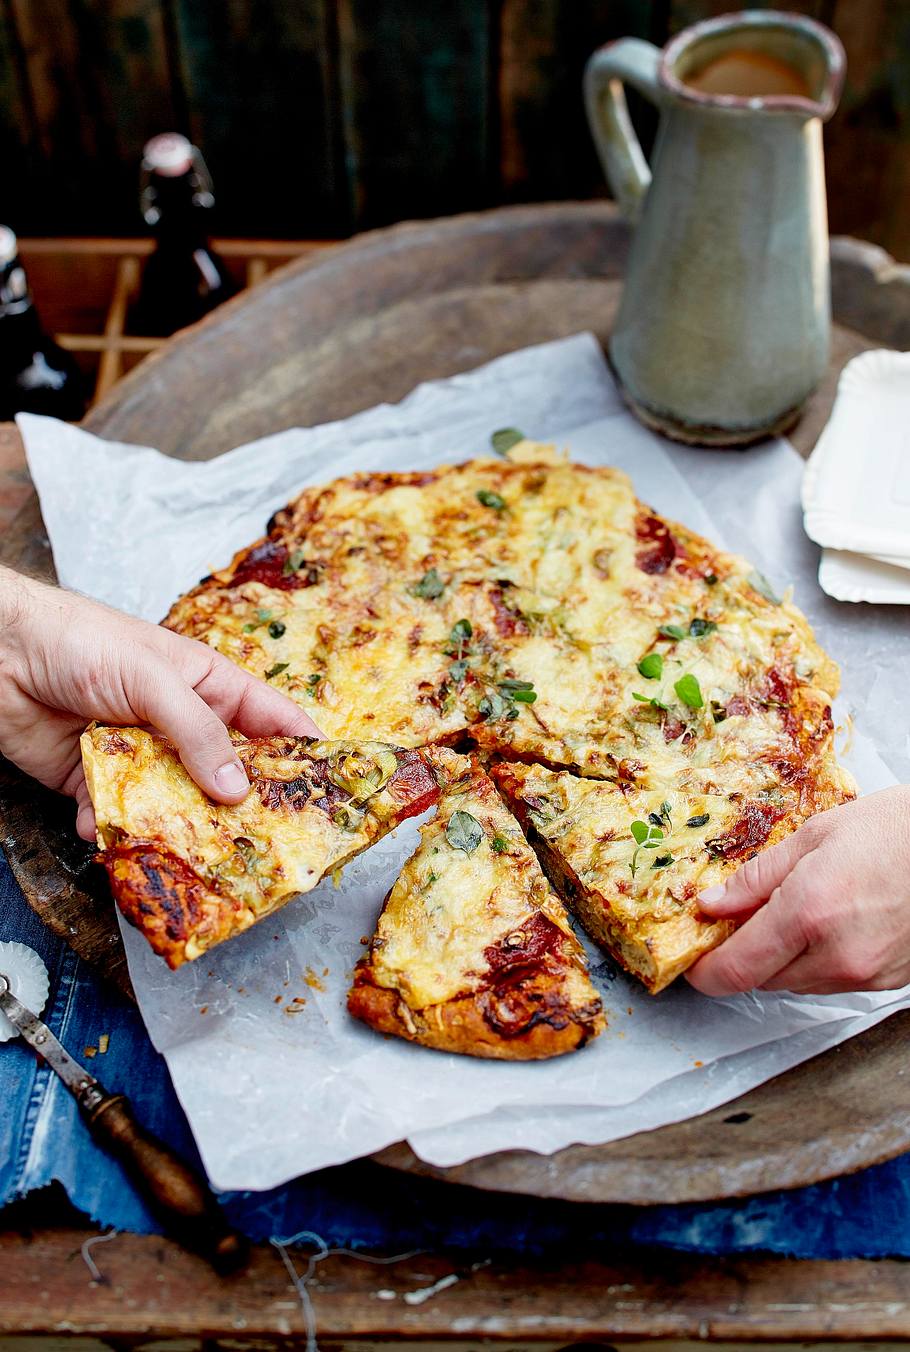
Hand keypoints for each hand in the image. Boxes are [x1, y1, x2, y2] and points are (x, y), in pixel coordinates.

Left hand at [0, 567, 322, 841]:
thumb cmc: (82, 642)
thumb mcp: (155, 679)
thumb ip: (199, 733)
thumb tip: (236, 789)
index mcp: (209, 686)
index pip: (271, 720)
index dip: (304, 751)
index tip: (332, 790)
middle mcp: (180, 725)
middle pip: (228, 774)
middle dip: (243, 808)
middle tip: (265, 844)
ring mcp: (141, 756)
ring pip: (176, 805)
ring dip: (177, 827)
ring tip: (187, 854)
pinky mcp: (95, 783)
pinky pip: (118, 817)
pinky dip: (113, 827)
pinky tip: (104, 828)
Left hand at [686, 787, 909, 995]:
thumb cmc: (893, 831)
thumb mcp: (813, 837)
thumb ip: (755, 877)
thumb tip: (712, 903)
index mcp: (809, 913)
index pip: (736, 969)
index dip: (706, 972)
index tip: (694, 959)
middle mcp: (836, 955)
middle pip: (762, 979)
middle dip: (745, 953)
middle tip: (744, 917)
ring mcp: (864, 975)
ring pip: (796, 984)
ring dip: (782, 957)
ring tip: (799, 909)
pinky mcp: (885, 983)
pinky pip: (831, 982)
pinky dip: (817, 959)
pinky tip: (831, 923)